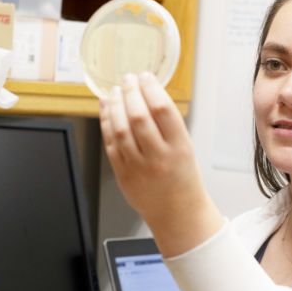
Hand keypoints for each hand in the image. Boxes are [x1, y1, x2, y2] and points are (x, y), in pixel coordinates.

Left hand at [99, 73, 223, 256]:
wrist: (177, 212)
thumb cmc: (182, 178)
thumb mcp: (185, 147)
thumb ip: (166, 124)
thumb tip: (145, 93)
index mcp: (180, 148)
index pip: (163, 109)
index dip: (151, 88)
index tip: (145, 77)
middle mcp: (159, 157)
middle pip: (139, 116)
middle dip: (130, 92)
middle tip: (128, 80)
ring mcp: (139, 167)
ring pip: (120, 128)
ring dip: (115, 105)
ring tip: (115, 92)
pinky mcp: (123, 175)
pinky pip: (110, 144)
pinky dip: (106, 123)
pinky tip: (107, 110)